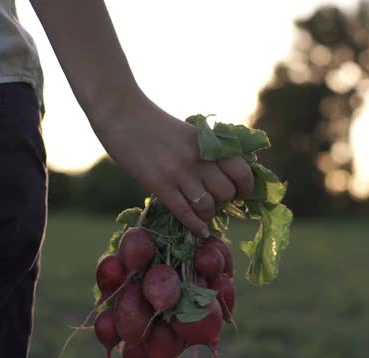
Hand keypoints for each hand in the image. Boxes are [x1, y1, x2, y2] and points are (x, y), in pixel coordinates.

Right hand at [91, 94, 253, 236]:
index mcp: (209, 143)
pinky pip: (184, 213)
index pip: (242, 171)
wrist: (122, 114)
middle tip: (218, 201)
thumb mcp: (191, 133)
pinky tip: (201, 231)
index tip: (242, 193)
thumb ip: (209, 151)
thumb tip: (230, 177)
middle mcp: (198, 159)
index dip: (246, 187)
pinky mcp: (159, 185)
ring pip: (207, 206)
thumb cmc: (157, 124)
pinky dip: (195, 226)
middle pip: (226, 193)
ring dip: (209, 213)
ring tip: (205, 211)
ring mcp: (179, 173)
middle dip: (225, 201)